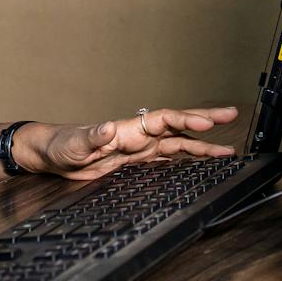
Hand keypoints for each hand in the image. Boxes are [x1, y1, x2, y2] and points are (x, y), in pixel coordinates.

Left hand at [17, 105, 240, 181]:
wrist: (50, 156)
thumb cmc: (60, 146)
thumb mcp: (73, 144)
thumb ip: (91, 137)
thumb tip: (107, 128)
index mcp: (127, 130)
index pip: (163, 120)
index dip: (185, 119)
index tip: (207, 122)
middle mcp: (137, 136)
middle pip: (176, 126)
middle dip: (204, 121)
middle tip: (231, 116)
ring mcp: (137, 149)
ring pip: (176, 144)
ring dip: (200, 146)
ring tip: (227, 150)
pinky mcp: (134, 162)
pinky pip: (165, 159)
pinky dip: (184, 160)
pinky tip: (199, 164)